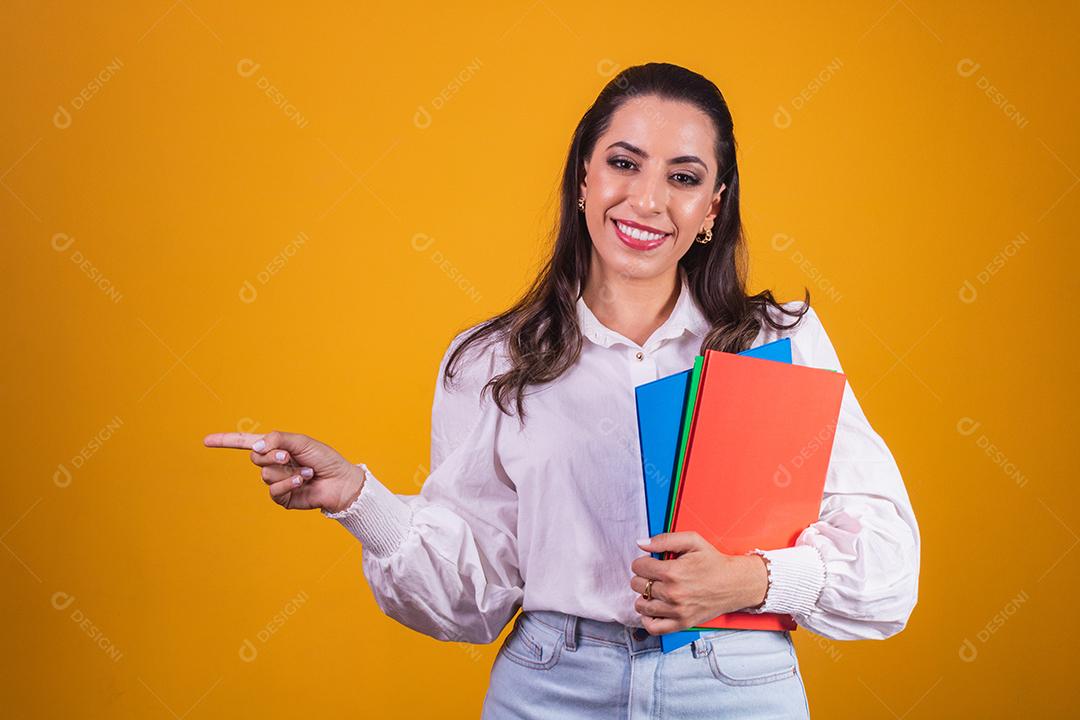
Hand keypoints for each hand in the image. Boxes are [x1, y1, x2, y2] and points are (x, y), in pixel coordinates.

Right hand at [203, 430, 364, 511]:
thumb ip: (278, 439)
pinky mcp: (282, 498)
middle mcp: (273, 464)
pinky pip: (273, 490)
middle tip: (289, 456)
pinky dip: (287, 484)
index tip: (205, 441)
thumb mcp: (301, 442)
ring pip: (265, 474)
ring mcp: (276, 481)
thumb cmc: (324, 459)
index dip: (226, 441)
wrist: (340, 481)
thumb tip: (255, 447)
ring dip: (286, 471)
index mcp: (276, 448)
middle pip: (255, 458)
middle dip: (272, 455)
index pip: (246, 443)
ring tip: (305, 471)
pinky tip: (302, 481)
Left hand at [629, 531, 768, 634]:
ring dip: (644, 596)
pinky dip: (647, 619)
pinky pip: (653, 627)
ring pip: (641, 605)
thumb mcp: (692, 541)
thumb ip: (664, 539)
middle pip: (637, 585)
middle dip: (643, 577)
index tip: (651, 563)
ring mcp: (677, 611)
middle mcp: (673, 594)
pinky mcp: (682, 623)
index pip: (638, 567)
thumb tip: (641, 544)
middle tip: (654, 575)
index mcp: (673, 572)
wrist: (735, 583)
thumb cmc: (714, 562)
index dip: (643, 562)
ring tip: (654, 590)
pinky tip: (653, 608)